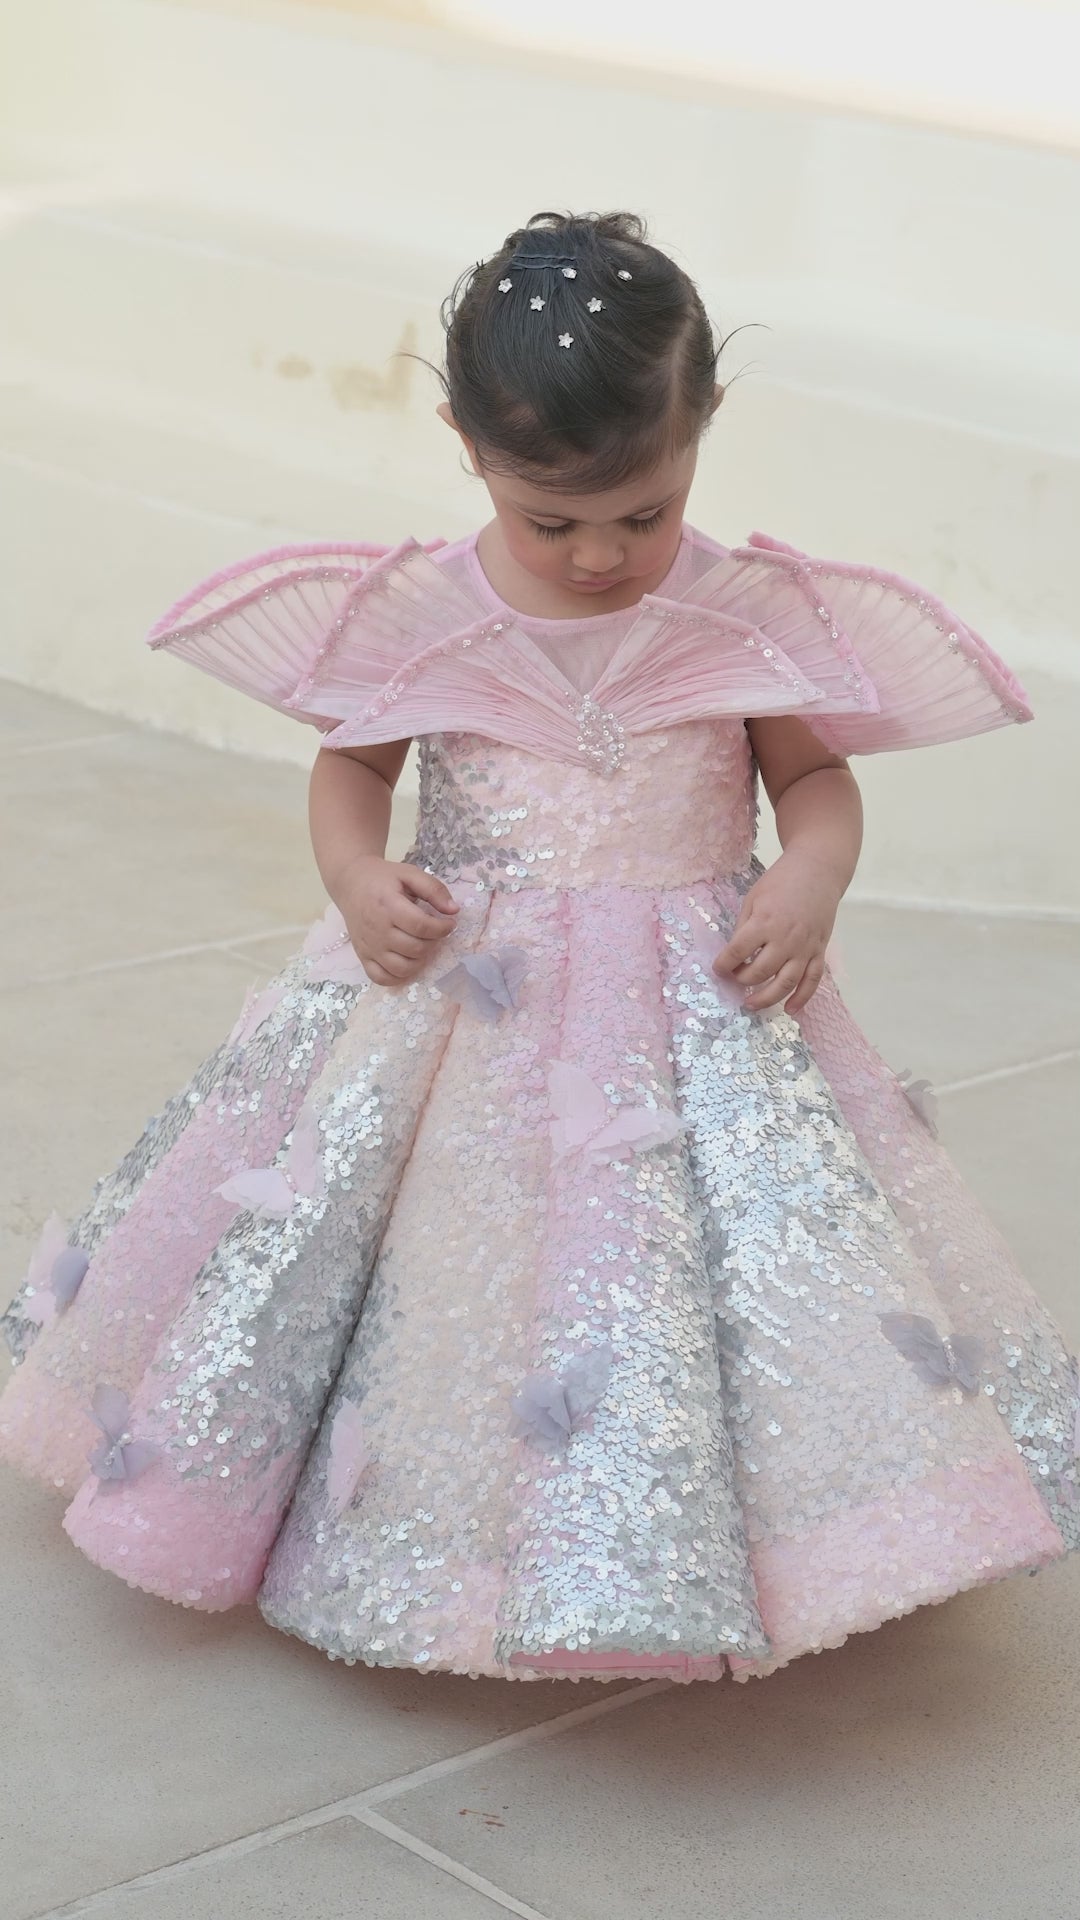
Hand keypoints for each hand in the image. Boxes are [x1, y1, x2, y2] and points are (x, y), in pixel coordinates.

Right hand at [335, 855, 458, 986]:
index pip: (421, 926)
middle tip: (435, 933)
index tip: (450, 924)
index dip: (442, 928)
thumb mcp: (410, 874)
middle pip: (415, 949)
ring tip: (423, 946)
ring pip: (402, 968)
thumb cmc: (382, 878)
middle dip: (433, 943)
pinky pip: (381, 978)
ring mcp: (369, 946)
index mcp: (388, 905)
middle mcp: (377, 929)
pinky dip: (398, 977)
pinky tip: (407, 962)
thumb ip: (434, 889)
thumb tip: (454, 911)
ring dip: (420, 961)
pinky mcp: (362, 956)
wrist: (350, 883)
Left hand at [713, 849, 840, 1013]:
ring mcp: (805, 947)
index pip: (737, 952)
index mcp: (764, 922)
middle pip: (759, 972)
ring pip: (785, 983)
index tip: (718, 969)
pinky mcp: (819, 950)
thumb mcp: (753, 898)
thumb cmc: (781, 881)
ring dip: (766, 998)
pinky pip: (812, 980)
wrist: (818, 871)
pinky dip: (802, 998)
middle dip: (742, 980)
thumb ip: (744, 927)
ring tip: (751, 1005)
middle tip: (734, 979)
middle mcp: (785, 939)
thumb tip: (735, 954)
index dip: (723, 965)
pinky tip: (790, 1010)